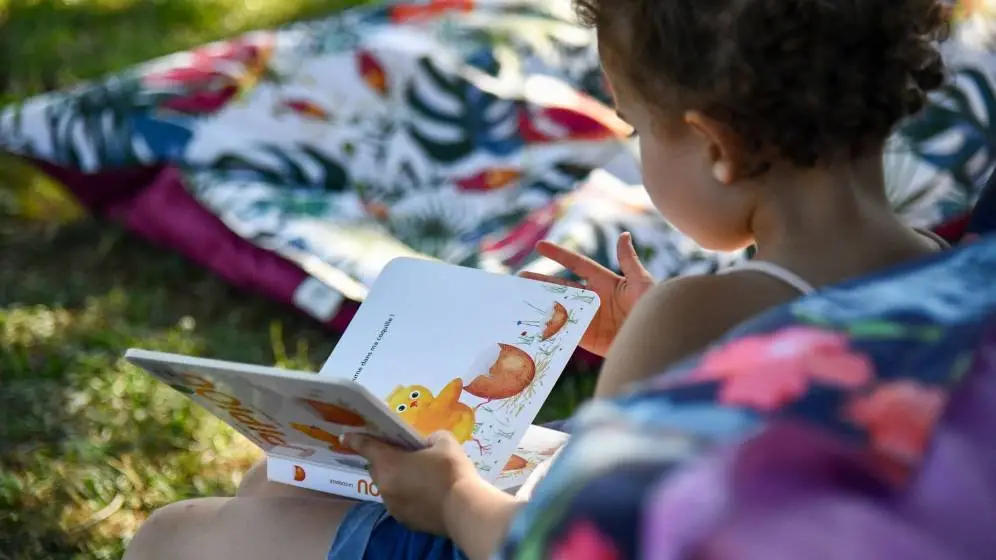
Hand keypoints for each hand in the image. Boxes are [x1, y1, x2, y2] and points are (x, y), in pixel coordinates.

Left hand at [345, 431, 483, 535]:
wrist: (463, 508)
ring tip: (417, 477)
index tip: (346, 437)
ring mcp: (392, 506)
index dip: (356, 439)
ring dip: (396, 480)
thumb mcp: (443, 441)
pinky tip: (424, 494)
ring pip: (387, 487)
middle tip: (401, 455)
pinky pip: (399, 503)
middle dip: (384, 460)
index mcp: (389, 463)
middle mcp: (384, 485)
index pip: (366, 447)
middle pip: (376, 468)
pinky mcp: (403, 520)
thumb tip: (426, 444)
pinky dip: (406, 497)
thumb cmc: (451, 470)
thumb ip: (429, 438)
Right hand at [520, 232, 654, 356]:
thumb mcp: (642, 283)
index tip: (540, 246)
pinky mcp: (587, 337)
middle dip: (540, 282)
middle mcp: (593, 298)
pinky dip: (549, 326)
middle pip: (561, 286)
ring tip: (520, 299)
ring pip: (559, 307)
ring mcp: (588, 318)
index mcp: (604, 282)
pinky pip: (564, 330)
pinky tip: (532, 323)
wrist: (656, 339)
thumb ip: (629, 261)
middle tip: (519, 277)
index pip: (577, 264)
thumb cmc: (653, 308)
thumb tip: (624, 235)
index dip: (559, 255)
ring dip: (540, 303)